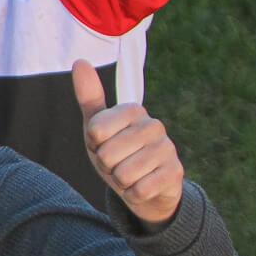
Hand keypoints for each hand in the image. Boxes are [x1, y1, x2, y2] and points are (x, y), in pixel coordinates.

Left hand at [72, 59, 182, 225]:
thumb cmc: (116, 151)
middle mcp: (154, 126)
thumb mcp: (97, 126)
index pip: (96, 130)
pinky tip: (142, 186)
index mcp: (134, 110)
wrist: (144, 186)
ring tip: (129, 173)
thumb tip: (80, 61)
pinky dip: (133, 193)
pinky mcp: (175, 174)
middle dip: (106, 164)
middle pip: (107, 154)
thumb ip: (89, 96)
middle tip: (117, 161)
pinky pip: (138, 190)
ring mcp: (168, 149)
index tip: (103, 142)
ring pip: (123, 174)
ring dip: (119, 180)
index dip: (94, 143)